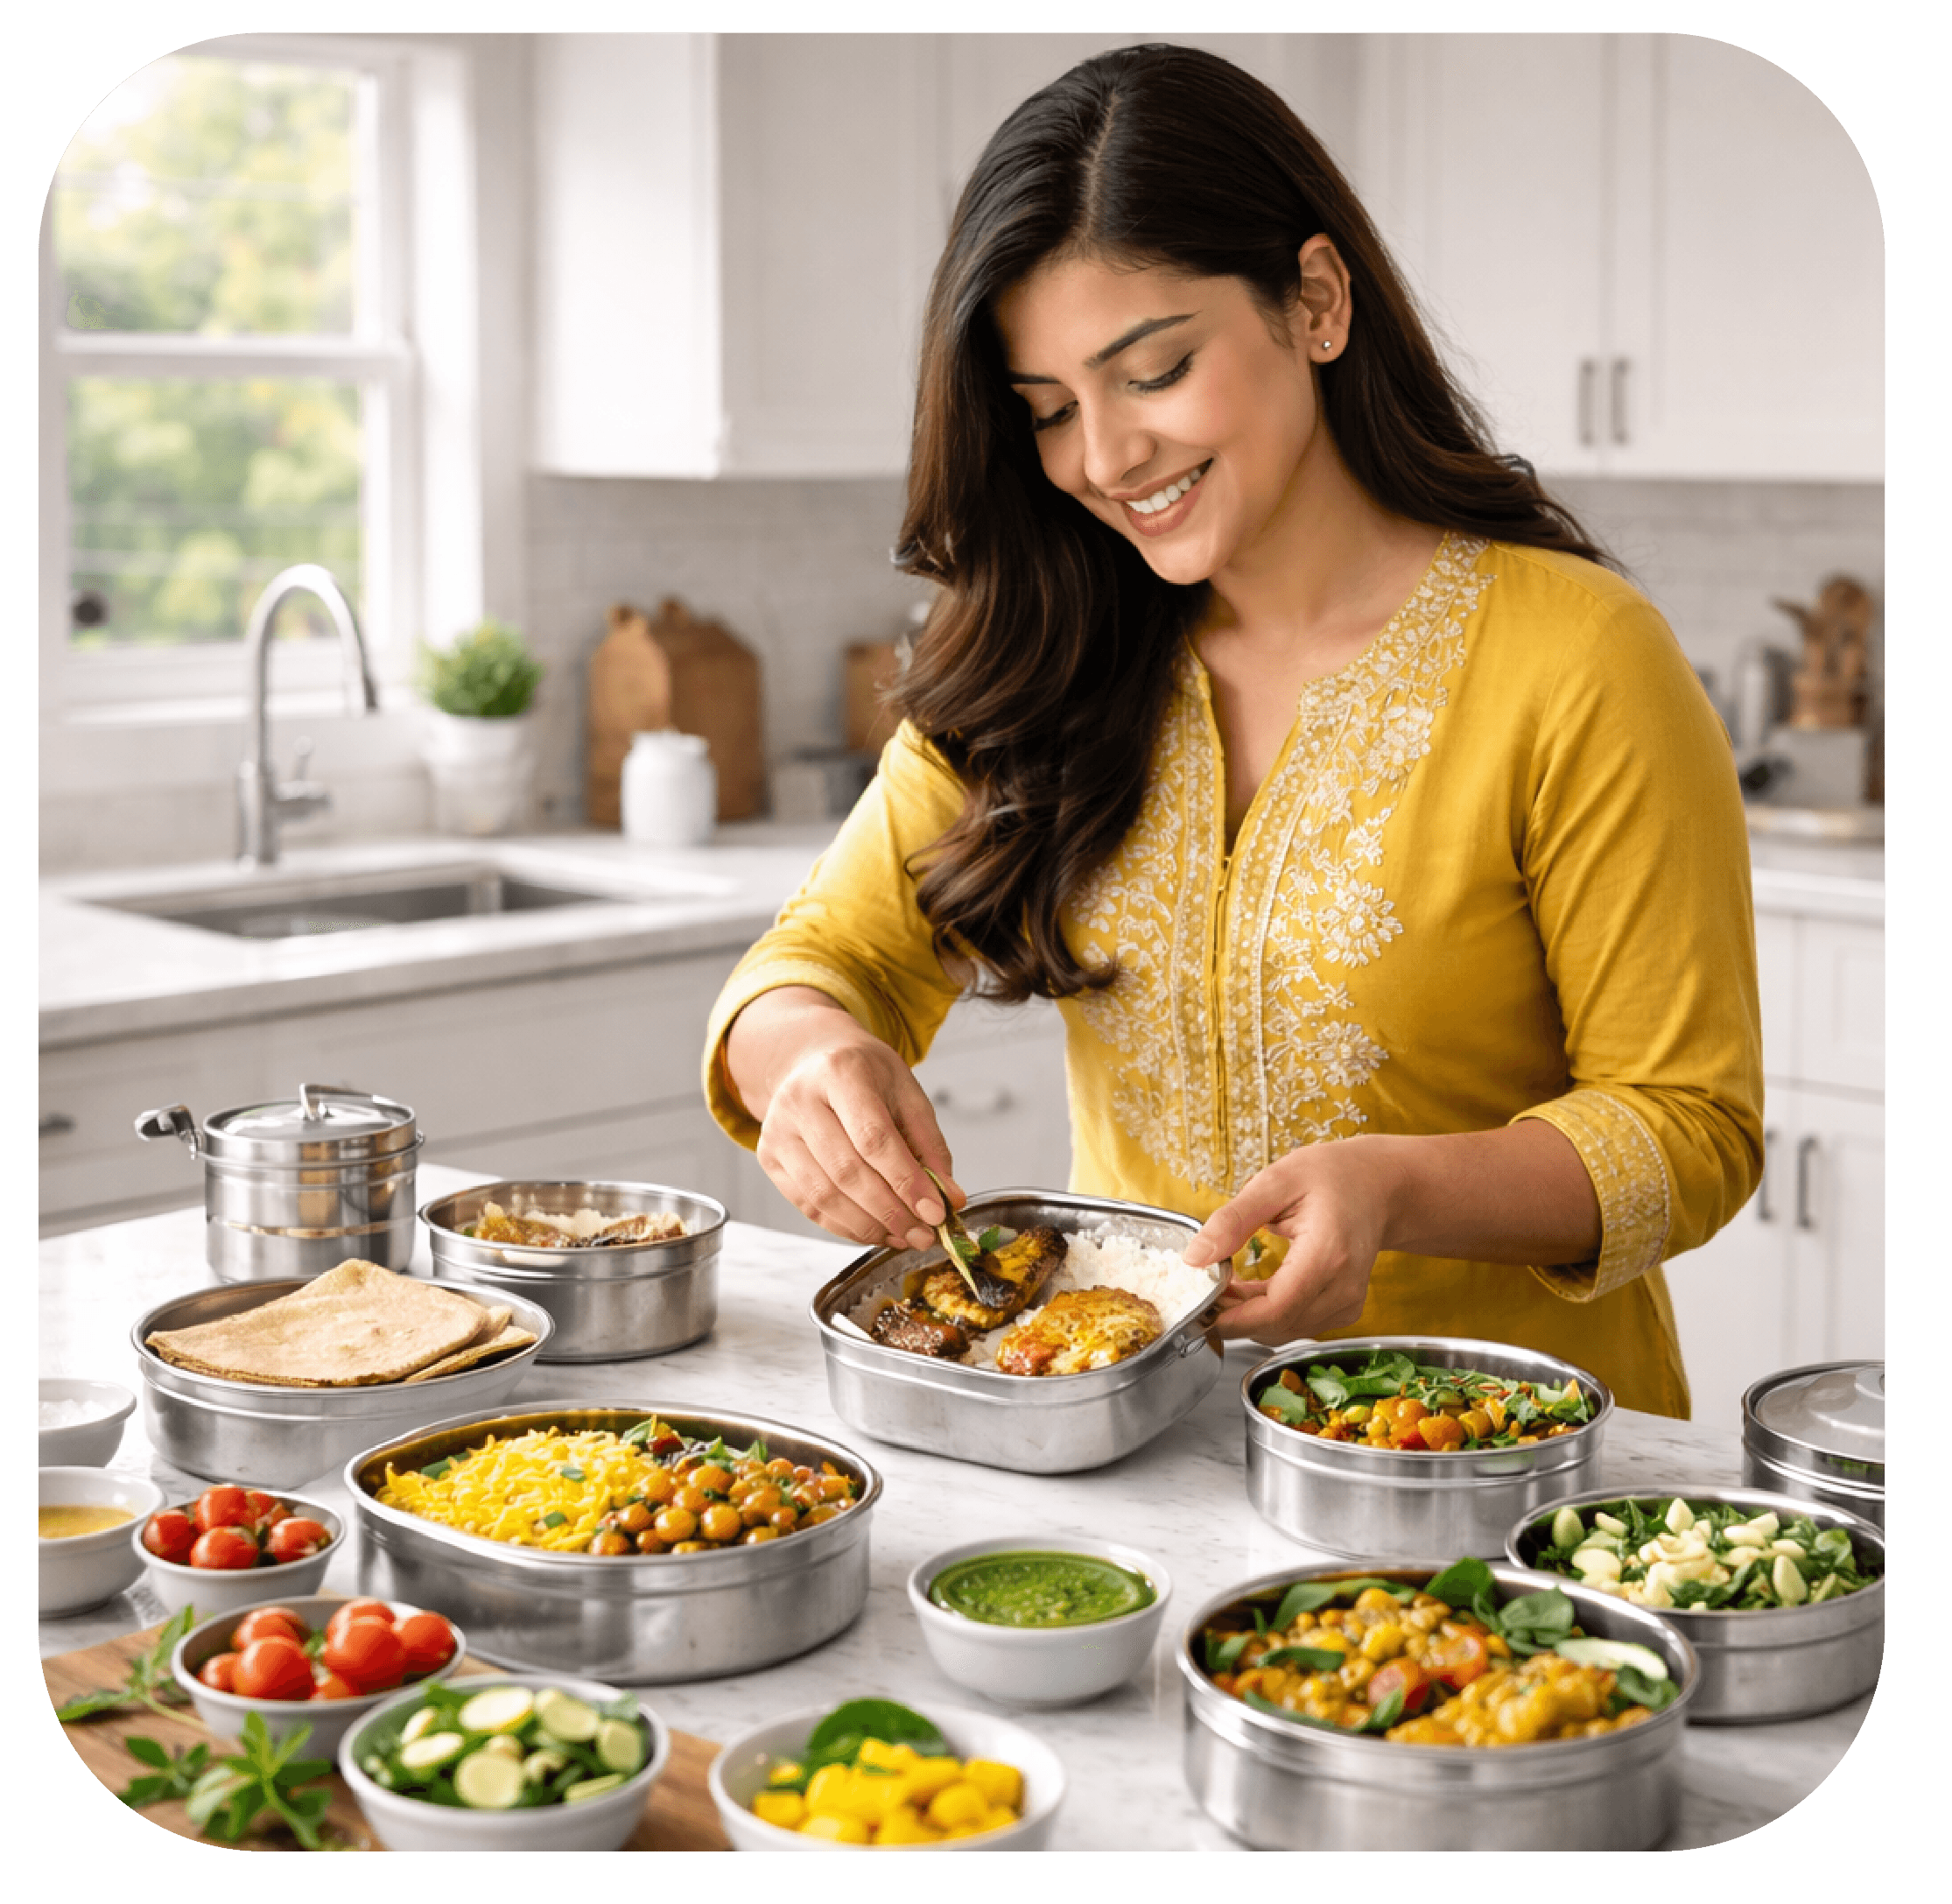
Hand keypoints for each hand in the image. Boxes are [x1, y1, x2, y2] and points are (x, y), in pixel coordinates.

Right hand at [730, 989, 962, 1249]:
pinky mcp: (768, 1157)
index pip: (873, 1138)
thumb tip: (950, 1198)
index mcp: (840, 1072)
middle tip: (924, 1234)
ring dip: (869, 1226)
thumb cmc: (866, 1075)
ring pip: (824, 1196)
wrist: (813, 1059)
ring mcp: (777, 1130)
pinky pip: (808, 1206)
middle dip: (891, 1212)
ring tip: (904, 1236)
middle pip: (847, 1171)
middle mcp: (800, 1099)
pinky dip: (845, 1226)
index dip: (905, 1181)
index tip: (935, 1212)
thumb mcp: (907, 1093)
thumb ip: (930, 1145)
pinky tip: (875, 1230)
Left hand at [1183, 1138, 1403, 1343]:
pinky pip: (1299, 1324)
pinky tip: (1252, 1291)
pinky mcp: (1345, 1308)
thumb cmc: (1330, 1176)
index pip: (1277, 1309)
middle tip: (1208, 1287)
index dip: (1234, 1318)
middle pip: (1280, 1327)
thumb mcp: (1275, 1182)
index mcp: (1328, 1255)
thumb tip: (1195, 1258)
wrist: (1378, 1185)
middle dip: (1236, 1317)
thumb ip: (1233, 1220)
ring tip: (1227, 1284)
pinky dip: (1269, 1314)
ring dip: (1250, 1317)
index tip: (1202, 1306)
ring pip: (1287, 1331)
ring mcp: (1348, 1302)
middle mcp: (1343, 1287)